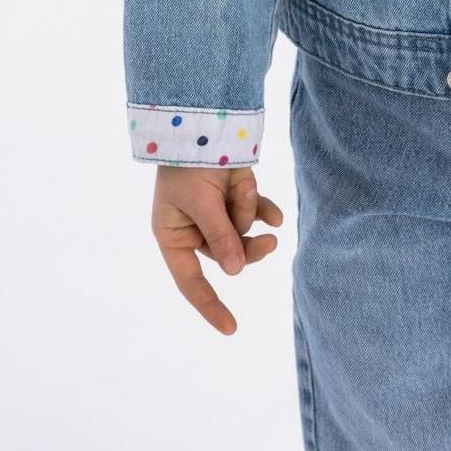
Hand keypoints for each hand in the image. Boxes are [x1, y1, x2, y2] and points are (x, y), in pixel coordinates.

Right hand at [151, 164, 284, 334]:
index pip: (191, 282)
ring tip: (246, 186)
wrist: (201, 122)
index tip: (232, 329)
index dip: (210, 306)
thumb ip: (220, 236)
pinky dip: (266, 211)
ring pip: (244, 233)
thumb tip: (236, 272)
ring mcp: (217, 213)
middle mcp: (195, 230)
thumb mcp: (201, 202)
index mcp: (173, 236)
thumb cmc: (189, 164)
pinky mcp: (235, 195)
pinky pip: (256, 214)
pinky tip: (278, 217)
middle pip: (228, 256)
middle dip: (247, 247)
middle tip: (269, 243)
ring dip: (249, 212)